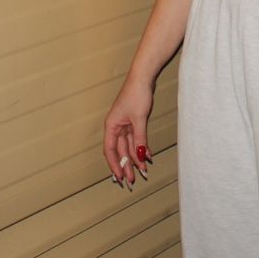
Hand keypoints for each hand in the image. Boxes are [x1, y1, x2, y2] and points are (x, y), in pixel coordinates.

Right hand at [103, 74, 154, 188]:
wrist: (143, 78)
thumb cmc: (137, 94)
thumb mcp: (139, 119)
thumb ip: (139, 139)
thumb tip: (141, 156)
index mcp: (111, 126)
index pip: (111, 150)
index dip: (114, 165)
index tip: (120, 177)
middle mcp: (116, 127)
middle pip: (120, 151)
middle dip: (126, 165)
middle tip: (132, 180)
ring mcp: (125, 124)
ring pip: (129, 146)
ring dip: (136, 158)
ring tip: (142, 171)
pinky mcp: (134, 121)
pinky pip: (136, 138)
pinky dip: (142, 147)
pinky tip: (148, 156)